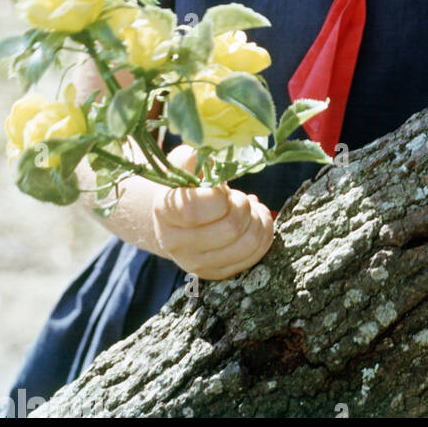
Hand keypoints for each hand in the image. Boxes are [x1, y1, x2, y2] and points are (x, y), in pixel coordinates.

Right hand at [151, 147, 274, 279]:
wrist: (177, 219)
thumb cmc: (186, 185)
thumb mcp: (184, 166)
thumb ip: (192, 158)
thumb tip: (202, 153)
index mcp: (165, 211)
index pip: (194, 210)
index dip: (219, 197)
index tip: (223, 189)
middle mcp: (176, 243)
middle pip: (230, 227)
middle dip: (244, 206)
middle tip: (239, 198)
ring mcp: (196, 263)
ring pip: (247, 243)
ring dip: (258, 220)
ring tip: (251, 208)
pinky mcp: (215, 273)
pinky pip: (254, 256)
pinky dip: (263, 234)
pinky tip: (253, 222)